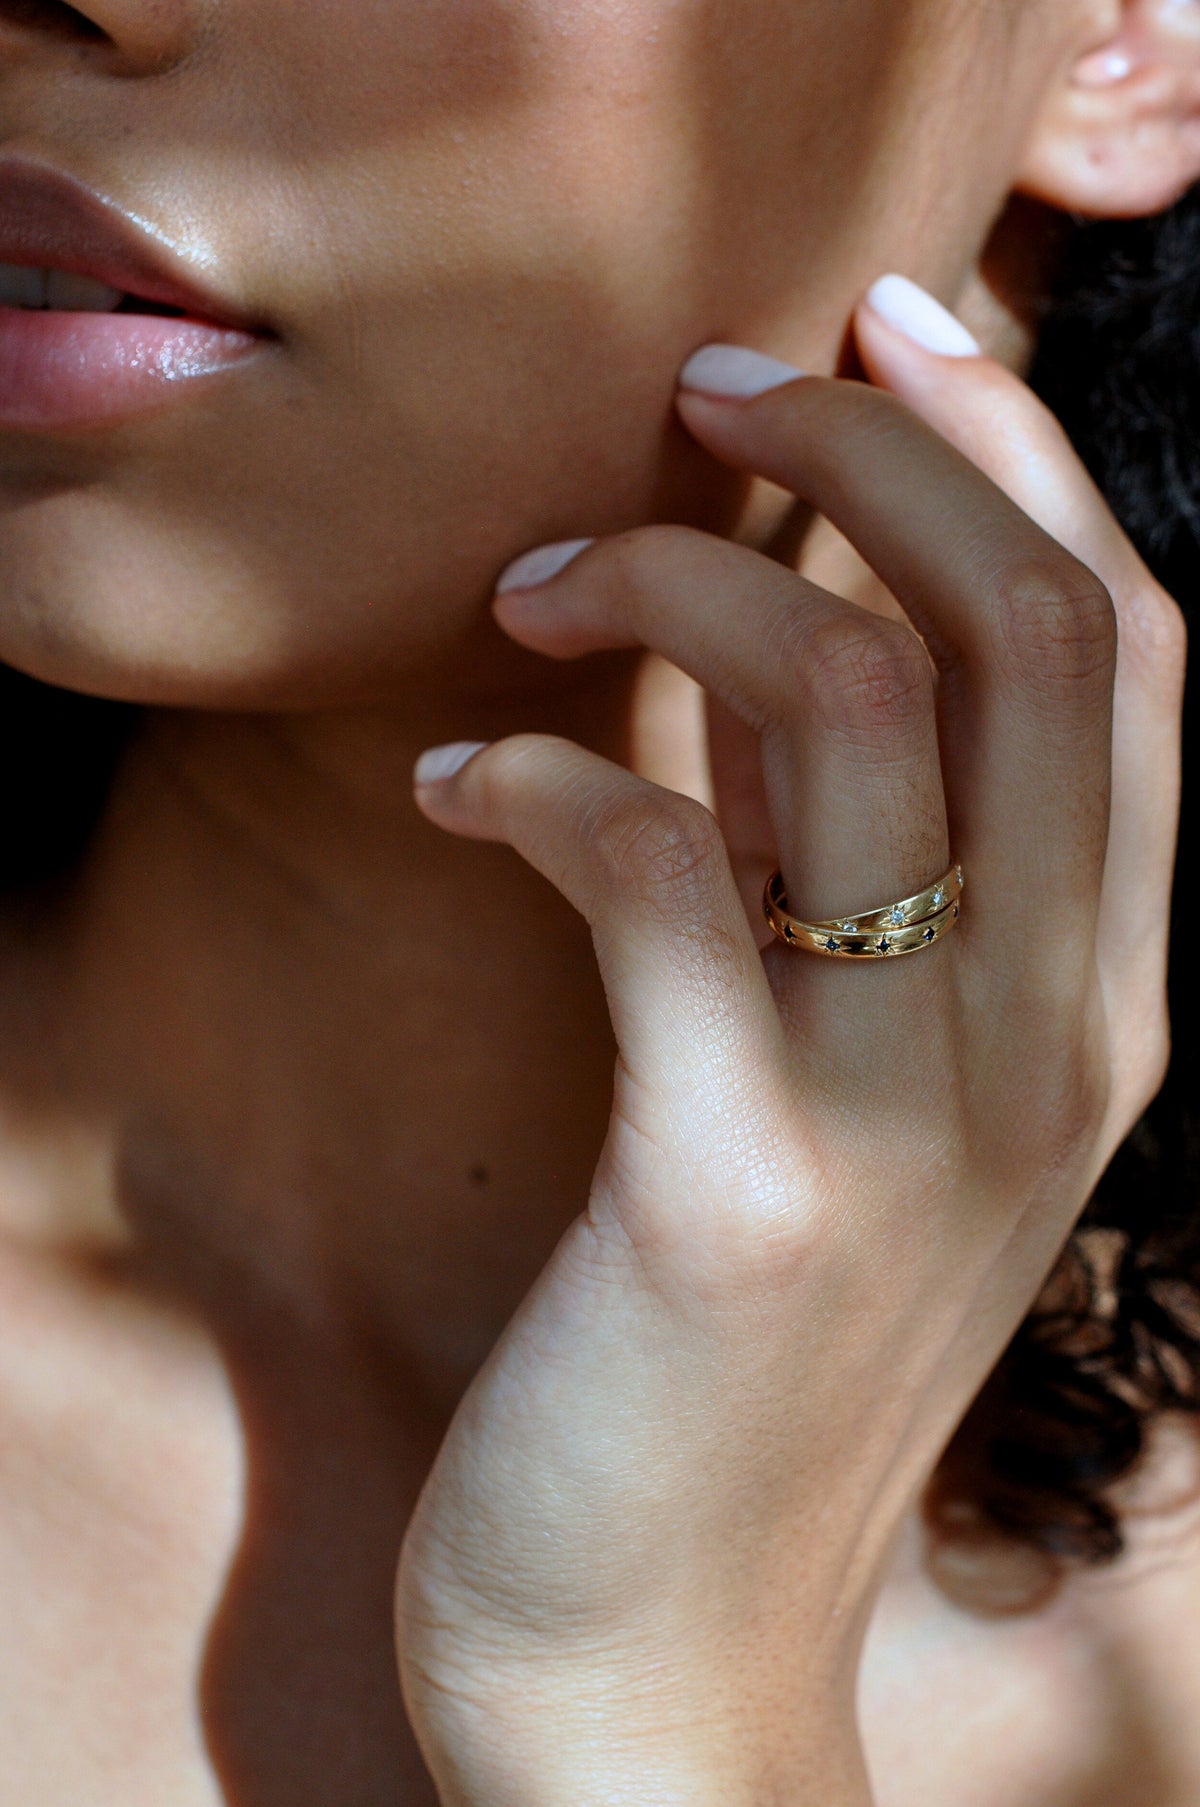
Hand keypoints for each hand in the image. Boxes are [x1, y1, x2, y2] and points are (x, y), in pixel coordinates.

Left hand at [398, 292, 1183, 1806]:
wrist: (677, 1646)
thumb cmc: (754, 1337)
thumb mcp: (863, 1079)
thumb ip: (859, 860)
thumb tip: (792, 619)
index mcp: (1109, 999)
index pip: (1134, 646)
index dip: (1013, 448)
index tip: (876, 330)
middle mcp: (1055, 1041)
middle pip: (1040, 626)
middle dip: (878, 444)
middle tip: (713, 377)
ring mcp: (907, 1121)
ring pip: (848, 703)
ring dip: (673, 574)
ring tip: (533, 574)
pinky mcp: (727, 1195)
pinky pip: (649, 874)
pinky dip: (532, 778)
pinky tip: (448, 783)